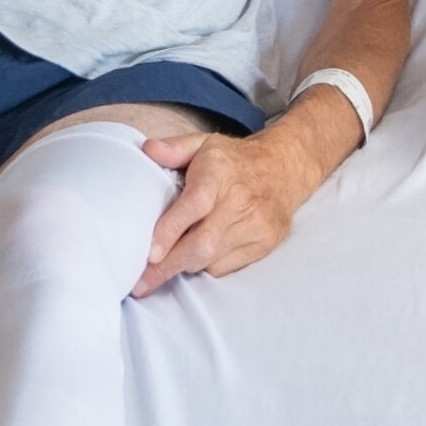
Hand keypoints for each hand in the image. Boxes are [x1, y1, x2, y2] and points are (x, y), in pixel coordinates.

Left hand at [132, 129, 315, 297]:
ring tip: (162, 266)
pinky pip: (225, 267)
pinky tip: (196, 254)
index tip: (150, 254)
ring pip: (210, 260)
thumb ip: (173, 147)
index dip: (171, 230)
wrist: (284, 168)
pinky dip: (205, 265)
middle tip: (140, 282)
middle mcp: (239, 201)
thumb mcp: (203, 143)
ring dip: (183, 265)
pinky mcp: (264, 244)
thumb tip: (147, 150)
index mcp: (219, 173)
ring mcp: (255, 226)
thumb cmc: (233, 160)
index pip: (195, 204)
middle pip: (202, 244)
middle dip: (168, 267)